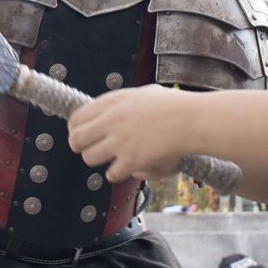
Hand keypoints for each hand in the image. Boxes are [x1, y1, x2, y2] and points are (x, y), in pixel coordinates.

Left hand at [67, 84, 194, 182]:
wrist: (191, 120)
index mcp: (112, 102)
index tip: (85, 136)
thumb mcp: (142, 93)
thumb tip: (109, 111)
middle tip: (95, 150)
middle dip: (82, 147)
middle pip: (76, 140)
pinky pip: (111, 173)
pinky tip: (131, 166)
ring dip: (102, 161)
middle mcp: (110, 120)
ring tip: (116, 158)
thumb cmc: (173, 105)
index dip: (77, 131)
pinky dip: (120, 173)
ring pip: (90, 158)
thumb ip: (122, 102)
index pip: (76, 119)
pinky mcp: (131, 160)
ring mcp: (119, 141)